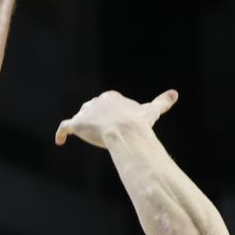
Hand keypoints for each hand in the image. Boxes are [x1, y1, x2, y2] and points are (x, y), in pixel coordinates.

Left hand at [55, 88, 178, 151]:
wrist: (126, 131)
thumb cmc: (139, 122)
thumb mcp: (151, 111)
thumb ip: (161, 102)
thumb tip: (175, 93)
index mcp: (111, 97)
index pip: (107, 102)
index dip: (109, 112)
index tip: (113, 122)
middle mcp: (96, 101)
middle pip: (92, 108)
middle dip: (95, 117)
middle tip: (100, 130)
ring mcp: (85, 112)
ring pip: (80, 117)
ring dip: (82, 124)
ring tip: (85, 135)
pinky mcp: (76, 124)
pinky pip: (64, 127)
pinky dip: (61, 134)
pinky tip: (59, 141)